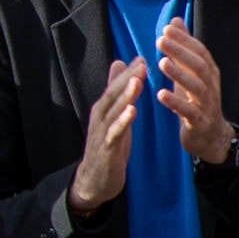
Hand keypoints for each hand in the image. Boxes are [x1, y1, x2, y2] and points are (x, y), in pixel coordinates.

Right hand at [67, 57, 141, 217]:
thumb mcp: (112, 118)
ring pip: (114, 110)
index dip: (129, 72)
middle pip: (114, 94)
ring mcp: (102, 132)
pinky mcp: (107, 148)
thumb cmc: (107, 146)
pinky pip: (115, 132)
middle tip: (142, 62)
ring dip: (125, 95)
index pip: (116, 86)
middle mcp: (100, 117)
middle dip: (127, 78)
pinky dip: (122, 120)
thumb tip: (119, 64)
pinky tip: (132, 110)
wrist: (95, 180)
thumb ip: (116, 92)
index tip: (143, 57)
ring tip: (137, 81)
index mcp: (104, 109)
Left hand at [152, 19, 234, 164]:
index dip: (185, 40)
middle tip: (161, 40)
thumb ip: (183, 47)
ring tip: (161, 63)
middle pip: (199, 65)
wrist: (211, 137)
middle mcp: (211, 86)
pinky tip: (161, 94)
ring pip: (197, 87)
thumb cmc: (197, 101)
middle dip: (181, 52)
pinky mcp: (200, 122)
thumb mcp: (191, 72)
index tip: (167, 28)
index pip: (200, 51)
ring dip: (179, 74)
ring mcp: (207, 105)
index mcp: (209, 73)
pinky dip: (176, 102)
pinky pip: (189, 112)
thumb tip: (175, 20)